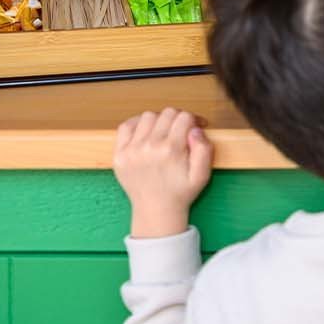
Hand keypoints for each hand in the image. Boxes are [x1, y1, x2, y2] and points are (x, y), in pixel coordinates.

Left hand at [113, 108, 213, 238]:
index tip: (196, 126)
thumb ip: (204, 148)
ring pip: (148, 116)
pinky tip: (145, 132)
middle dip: (178, 118)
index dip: (194, 119)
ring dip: (158, 120)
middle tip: (181, 130)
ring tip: (163, 132)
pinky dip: (136, 124)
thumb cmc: (180, 192)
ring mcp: (132, 150)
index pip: (184, 117)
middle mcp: (150, 147)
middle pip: (167, 113)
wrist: (156, 210)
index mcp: (171, 150)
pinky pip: (126, 126)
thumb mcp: (202, 175)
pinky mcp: (119, 154)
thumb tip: (195, 128)